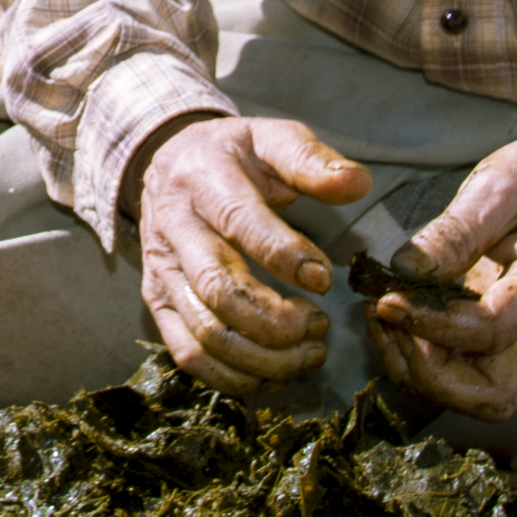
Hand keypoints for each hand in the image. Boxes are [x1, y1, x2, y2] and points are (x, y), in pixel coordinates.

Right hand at [130, 115, 371, 392]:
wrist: (169, 162)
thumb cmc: (234, 155)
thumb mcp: (271, 139)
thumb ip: (313, 160)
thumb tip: (358, 183)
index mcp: (204, 180)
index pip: (239, 222)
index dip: (283, 255)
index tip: (324, 277)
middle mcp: (174, 228)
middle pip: (217, 289)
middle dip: (275, 321)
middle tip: (320, 326)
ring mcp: (160, 269)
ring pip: (205, 331)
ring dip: (263, 356)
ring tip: (309, 352)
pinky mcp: (158, 300)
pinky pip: (187, 353)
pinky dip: (232, 376)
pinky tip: (273, 371)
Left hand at [364, 136, 516, 421]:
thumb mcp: (499, 187)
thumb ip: (455, 230)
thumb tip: (404, 271)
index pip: (490, 331)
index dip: (431, 325)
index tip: (385, 300)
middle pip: (492, 395)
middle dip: (428, 373)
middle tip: (384, 318)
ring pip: (477, 397)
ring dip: (420, 374)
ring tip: (379, 319)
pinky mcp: (501, 341)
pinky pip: (464, 376)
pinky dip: (421, 362)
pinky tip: (391, 318)